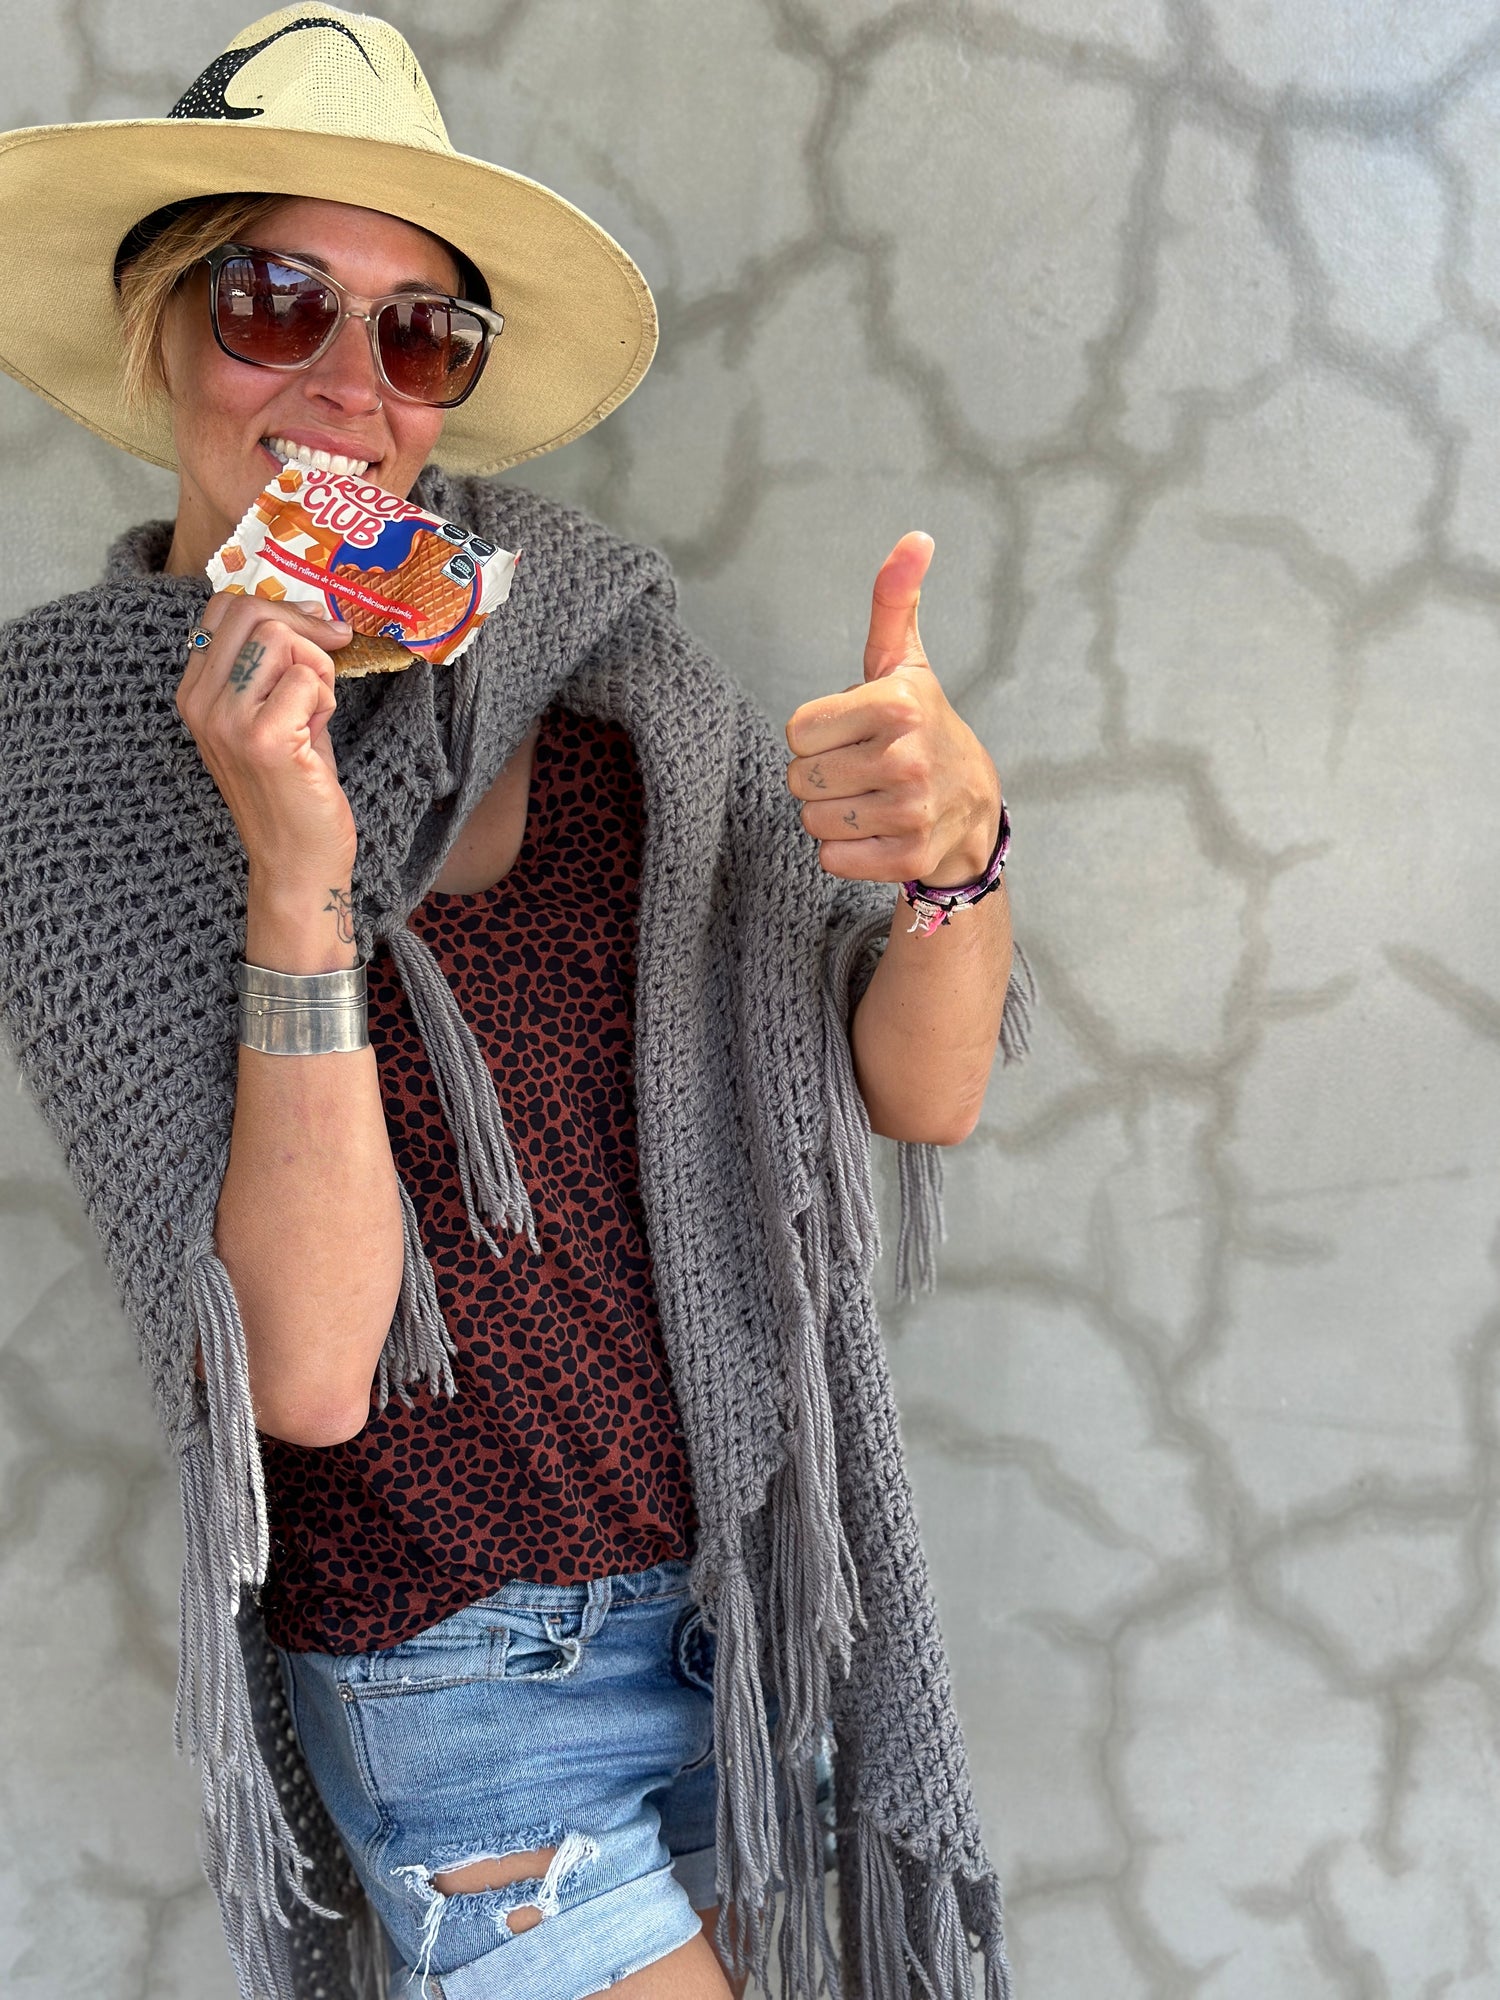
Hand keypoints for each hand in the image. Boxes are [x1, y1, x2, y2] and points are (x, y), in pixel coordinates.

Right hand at [176, 592, 355, 891]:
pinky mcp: (264, 738)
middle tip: (337, 647)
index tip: (315, 627)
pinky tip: (318, 733)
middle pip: (249, 611)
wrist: (297, 861)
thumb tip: (308, 614)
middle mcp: (201, 702)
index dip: (277, 606)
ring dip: (317, 666)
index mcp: (195, 692)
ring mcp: (227, 720)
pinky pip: (308, 677)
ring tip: (318, 710)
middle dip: (304, 626)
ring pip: (280, 637)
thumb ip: (272, 668)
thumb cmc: (293, 789)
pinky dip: (327, 697)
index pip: (223, 609)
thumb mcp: (271, 715)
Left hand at [785, 533, 1001, 885]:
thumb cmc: (922, 725)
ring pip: (813, 821)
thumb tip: (915, 537)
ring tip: (869, 799)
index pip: (796, 731)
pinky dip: (845, 852)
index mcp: (897, 704)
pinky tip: (877, 832)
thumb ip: (893, 600)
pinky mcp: (908, 856)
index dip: (817, 734)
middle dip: (821, 777)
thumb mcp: (905, 662)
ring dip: (831, 815)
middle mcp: (906, 758)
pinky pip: (831, 859)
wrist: (973, 806)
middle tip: (862, 769)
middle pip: (799, 778)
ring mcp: (910, 812)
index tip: (854, 733)